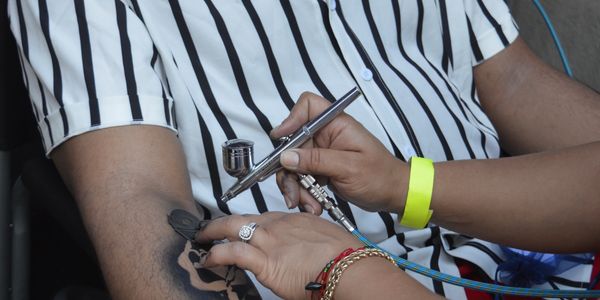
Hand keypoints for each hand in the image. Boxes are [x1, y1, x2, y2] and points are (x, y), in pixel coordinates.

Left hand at [195, 212, 362, 299]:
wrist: (349, 267)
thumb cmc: (345, 257)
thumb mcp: (326, 240)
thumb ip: (309, 242)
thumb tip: (304, 253)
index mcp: (294, 220)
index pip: (263, 217)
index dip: (248, 224)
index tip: (241, 229)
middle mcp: (278, 226)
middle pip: (242, 217)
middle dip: (221, 222)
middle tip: (208, 228)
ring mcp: (270, 241)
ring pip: (231, 228)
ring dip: (212, 234)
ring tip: (201, 241)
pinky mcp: (265, 261)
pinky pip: (232, 253)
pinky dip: (216, 255)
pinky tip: (209, 260)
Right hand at [271, 92, 407, 214]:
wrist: (393, 194)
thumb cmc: (381, 176)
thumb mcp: (349, 167)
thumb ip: (317, 160)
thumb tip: (286, 156)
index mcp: (336, 124)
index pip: (308, 106)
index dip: (291, 118)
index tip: (281, 138)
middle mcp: (326, 135)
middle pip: (293, 143)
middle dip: (289, 170)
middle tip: (294, 193)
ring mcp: (322, 153)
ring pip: (293, 164)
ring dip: (295, 187)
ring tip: (308, 205)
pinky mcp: (320, 169)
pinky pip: (301, 177)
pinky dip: (303, 193)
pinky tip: (312, 206)